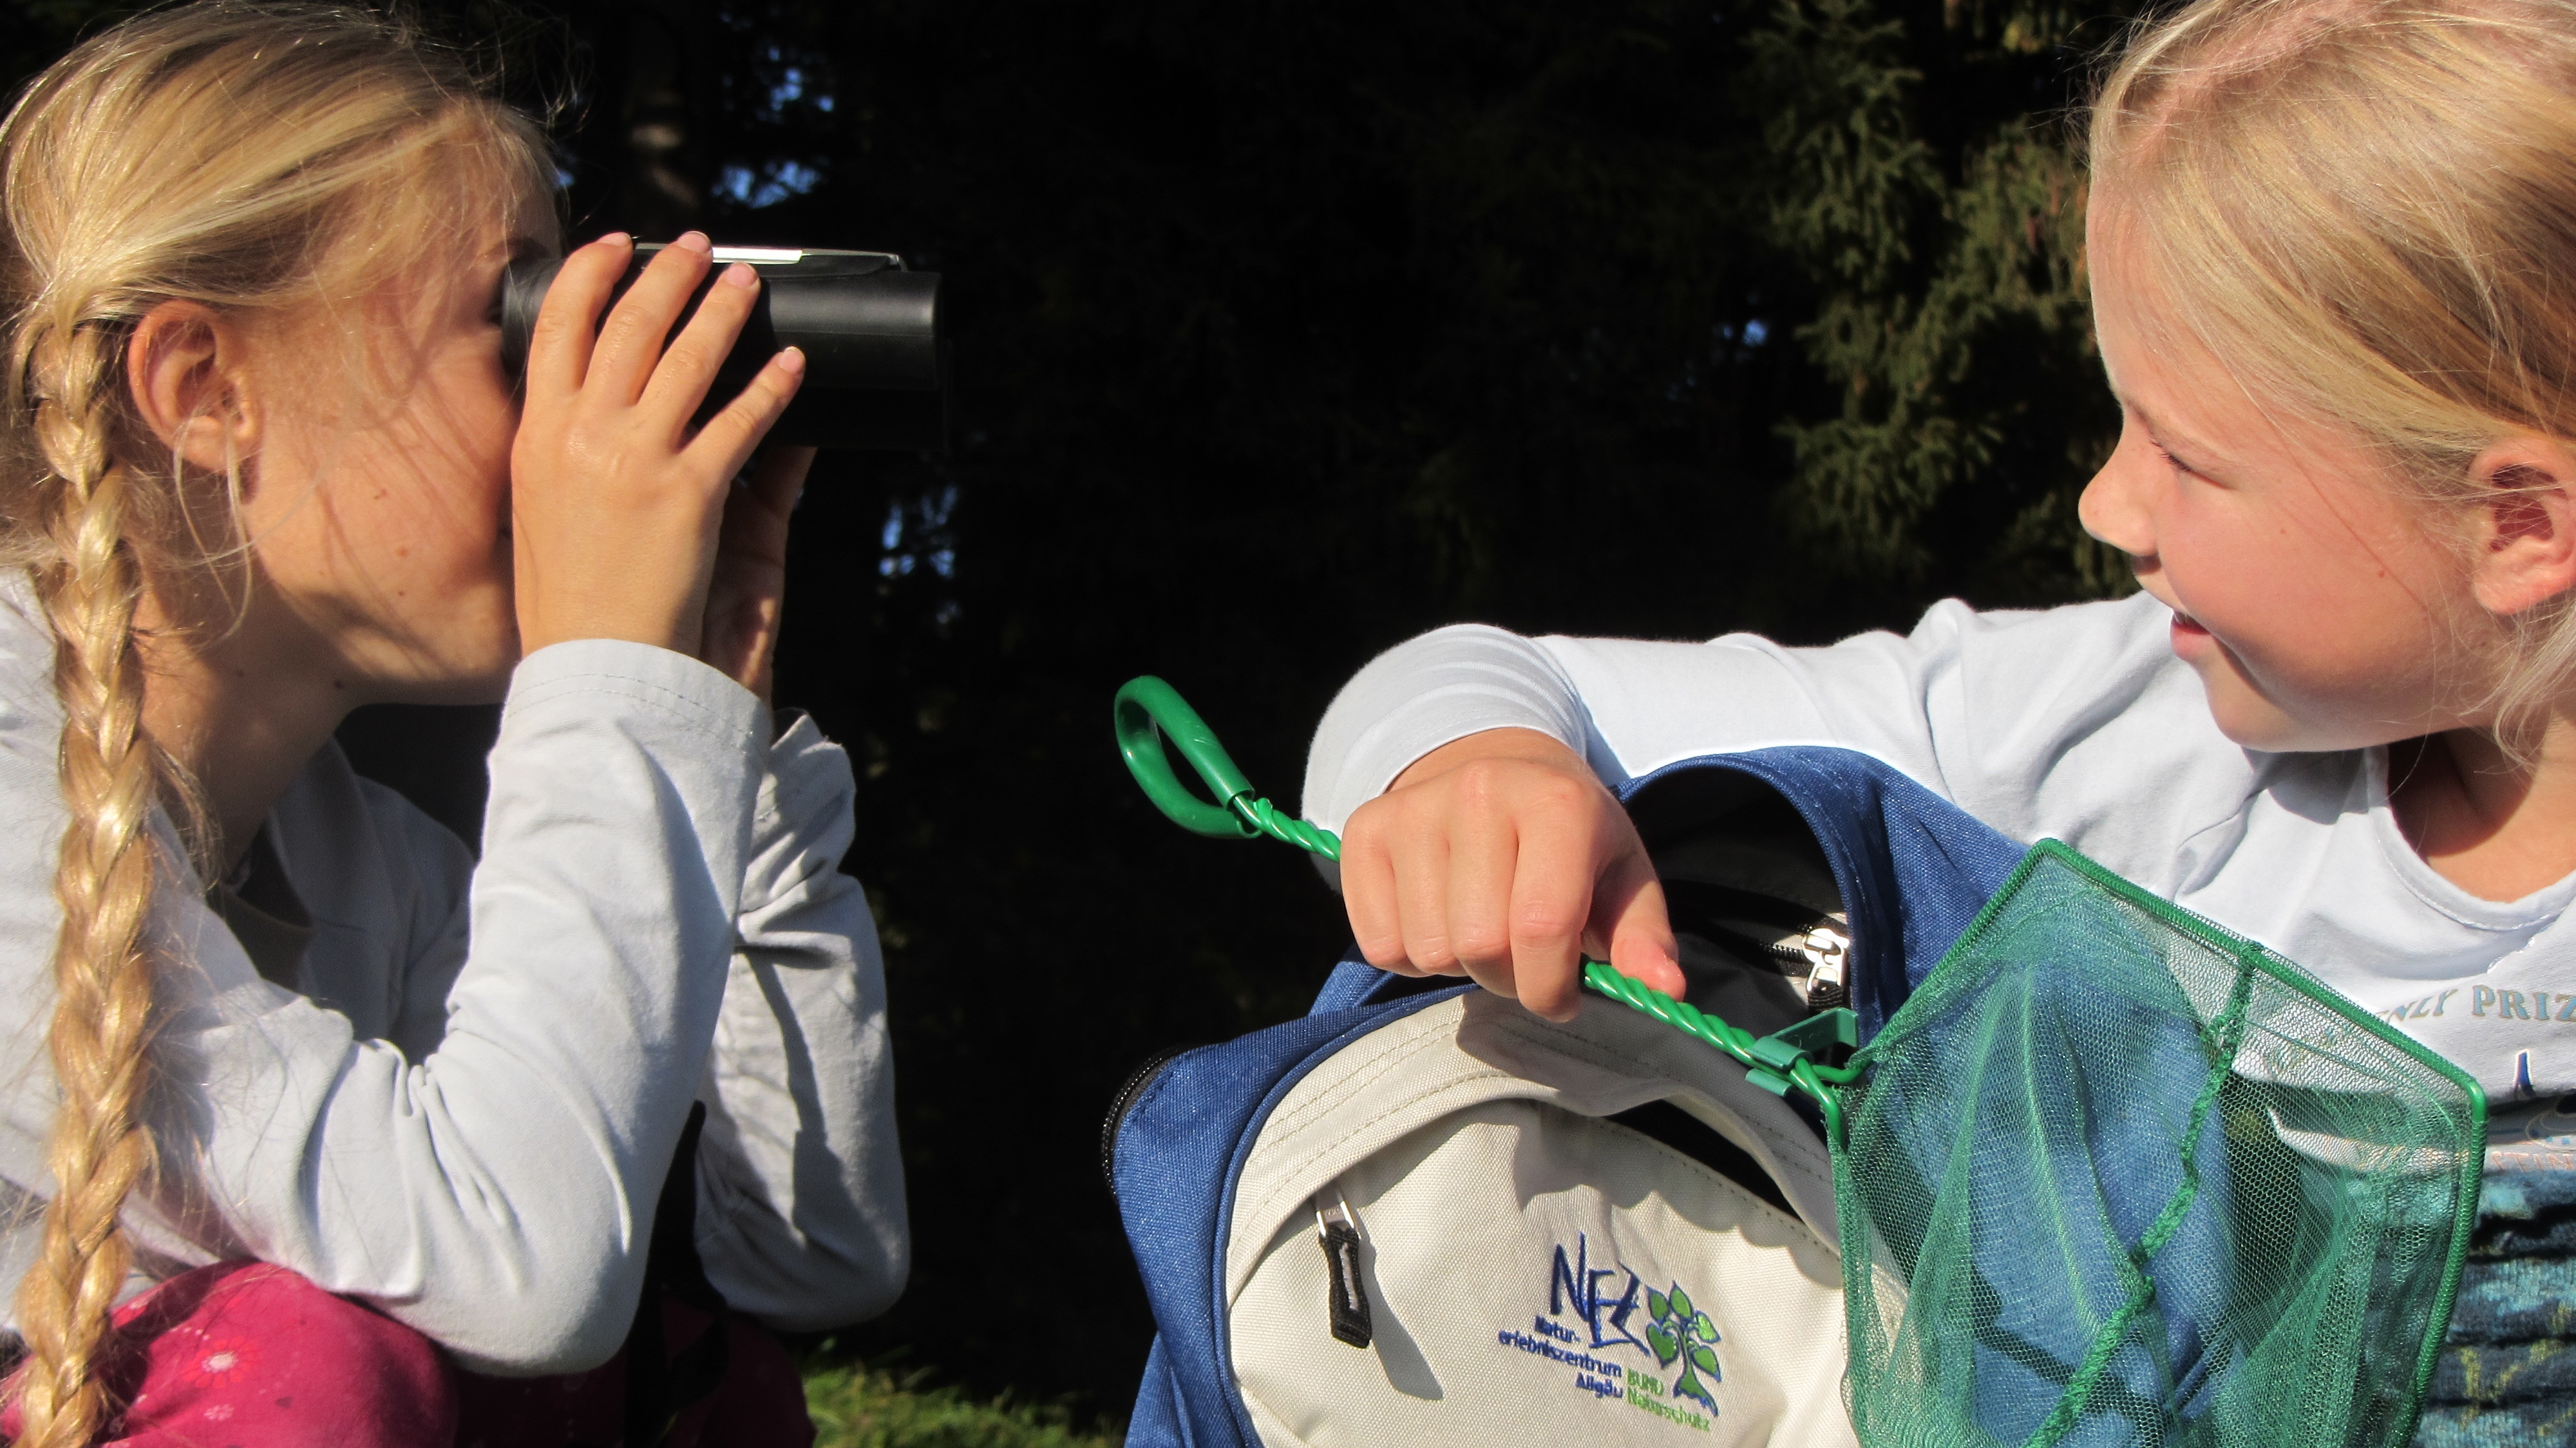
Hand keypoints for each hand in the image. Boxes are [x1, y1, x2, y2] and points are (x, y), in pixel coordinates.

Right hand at [511, 231, 807, 668]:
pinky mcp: (688, 491)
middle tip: (695, 246)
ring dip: (723, 311)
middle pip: (628, 326)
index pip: (556, 328)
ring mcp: (634, 460)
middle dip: (668, 276)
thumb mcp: (542, 511)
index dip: (589, 276)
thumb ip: (561, 454)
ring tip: (747, 284)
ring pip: (687, 358)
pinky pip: (742, 420)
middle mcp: (579, 436)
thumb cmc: (570, 600)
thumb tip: (587, 409)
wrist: (595, 665)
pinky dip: (773, 387)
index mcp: (535, 437)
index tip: (616, 245)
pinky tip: (793, 365)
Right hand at [1338, 728, 1683, 1020]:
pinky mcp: (1364, 830)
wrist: (1495, 770)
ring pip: (1427, 950)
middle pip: (1479, 946)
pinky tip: (1438, 916)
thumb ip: (1643, 939)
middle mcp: (1479, 790)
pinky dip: (1410, 954)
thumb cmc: (1571, 840)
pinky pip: (1380, 943)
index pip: (1541, 927)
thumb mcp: (1622, 879)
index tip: (1562, 994)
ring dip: (1459, 965)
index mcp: (1555, 802)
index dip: (1551, 987)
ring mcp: (1413, 808)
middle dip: (1506, 977)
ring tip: (1480, 925)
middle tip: (1521, 954)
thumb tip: (1664, 992)